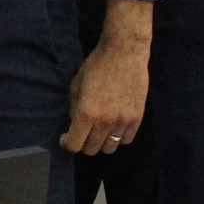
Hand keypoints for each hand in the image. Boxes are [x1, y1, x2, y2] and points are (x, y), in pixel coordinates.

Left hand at [62, 0, 150, 155]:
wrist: (124, 54)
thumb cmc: (95, 67)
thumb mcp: (76, 87)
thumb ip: (74, 109)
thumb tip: (74, 126)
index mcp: (85, 114)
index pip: (75, 145)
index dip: (68, 144)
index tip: (66, 138)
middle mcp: (104, 122)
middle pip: (92, 149)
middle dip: (83, 144)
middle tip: (83, 134)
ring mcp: (122, 122)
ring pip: (110, 148)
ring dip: (102, 143)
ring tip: (99, 133)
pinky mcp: (137, 118)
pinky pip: (126, 140)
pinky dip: (118, 137)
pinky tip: (114, 128)